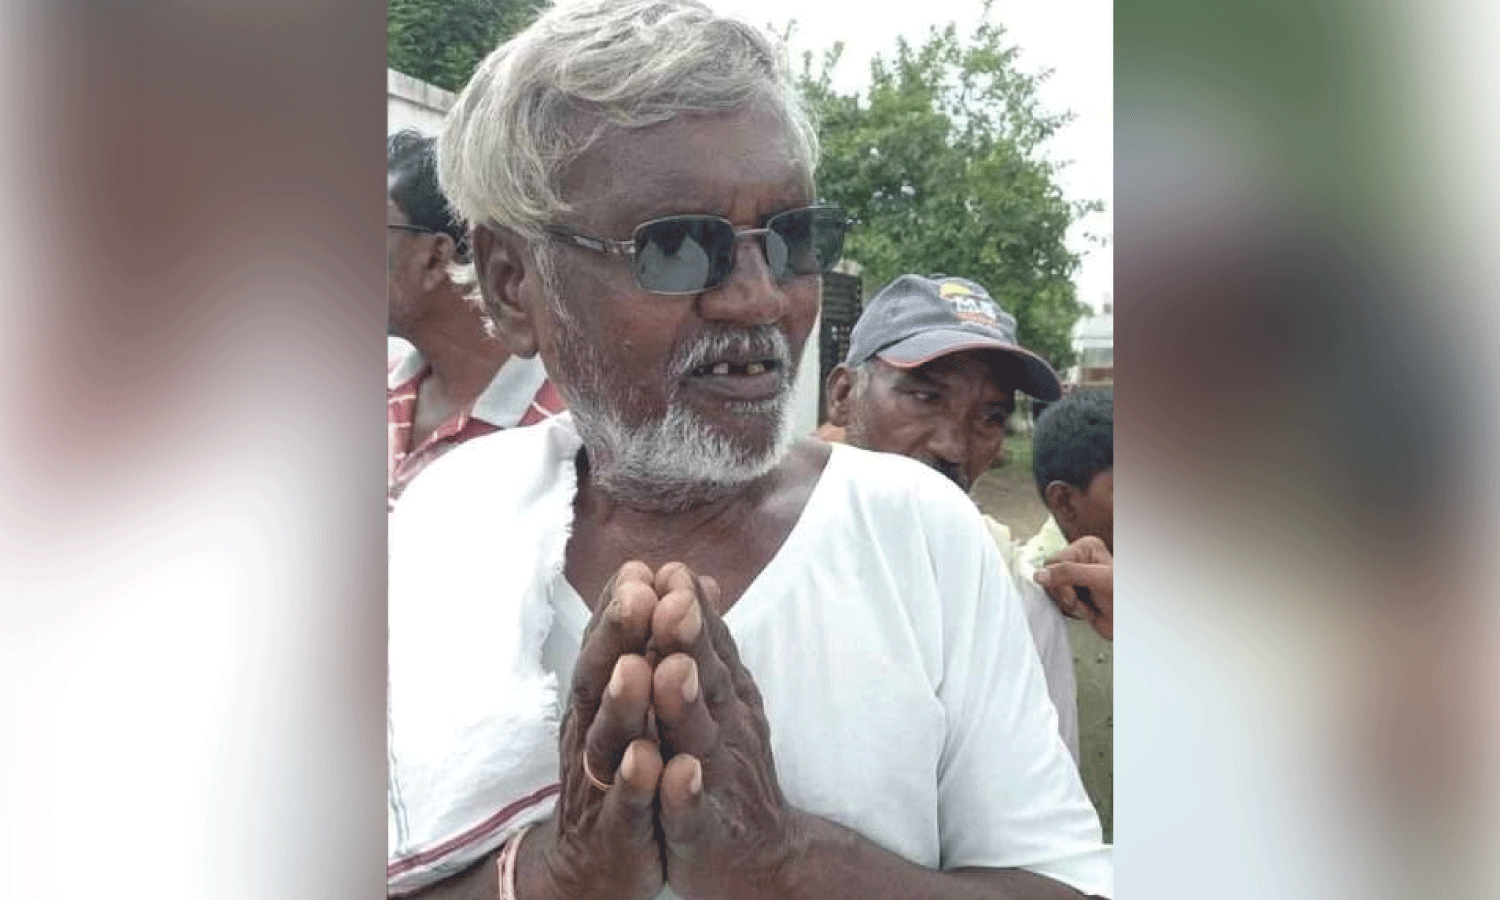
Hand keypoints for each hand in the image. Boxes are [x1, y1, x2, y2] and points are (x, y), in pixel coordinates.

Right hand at [525, 561, 664, 899]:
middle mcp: (591, 734)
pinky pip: (626, 808)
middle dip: (618, 637)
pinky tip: (651, 761)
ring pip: (607, 740)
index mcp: (599, 701)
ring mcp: (601, 783)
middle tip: (638, 596)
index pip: (606, 647)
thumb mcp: (636, 704)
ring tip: (640, 667)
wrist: (598, 865)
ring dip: (623, 703)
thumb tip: (679, 578)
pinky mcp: (618, 832)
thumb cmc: (621, 771)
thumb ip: (652, 643)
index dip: (620, 609)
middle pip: (598, 680)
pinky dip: (637, 784)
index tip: (641, 567)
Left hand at [647, 562, 797, 899]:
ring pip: (697, 737)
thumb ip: (707, 643)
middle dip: (686, 638)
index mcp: (719, 695)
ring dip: (683, 704)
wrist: (760, 858)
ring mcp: (718, 777)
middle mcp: (723, 728)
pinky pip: (695, 810)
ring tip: (669, 671)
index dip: (686, 608)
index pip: (703, 644)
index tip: (669, 568)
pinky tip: (680, 775)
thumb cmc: (728, 767)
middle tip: (671, 599)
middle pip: (703, 678)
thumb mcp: (721, 698)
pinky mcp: (706, 829)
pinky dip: (686, 792)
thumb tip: (695, 579)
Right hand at [1034, 536, 1112, 640]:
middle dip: (1065, 594)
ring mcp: (1075, 578)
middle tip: (1083, 600)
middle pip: (1049, 576)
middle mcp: (1078, 560)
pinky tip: (1087, 611)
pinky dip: (1071, 611)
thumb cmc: (1121, 598)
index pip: (1052, 562)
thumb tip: (1038, 575)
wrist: (1130, 622)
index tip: (1075, 593)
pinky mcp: (1074, 594)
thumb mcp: (1098, 579)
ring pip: (1053, 591)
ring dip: (1070, 604)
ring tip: (1089, 606)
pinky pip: (1058, 602)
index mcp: (1085, 547)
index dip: (1059, 580)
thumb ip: (1068, 573)